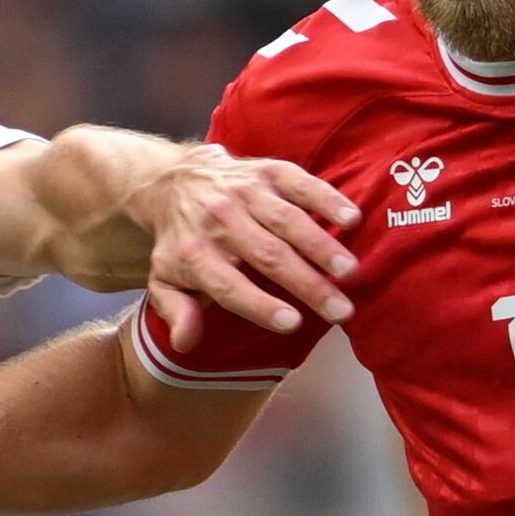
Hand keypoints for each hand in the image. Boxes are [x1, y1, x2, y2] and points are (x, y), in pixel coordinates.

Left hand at [116, 146, 360, 328]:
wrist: (174, 181)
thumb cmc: (181, 242)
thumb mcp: (164, 280)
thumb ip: (175, 311)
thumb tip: (185, 343)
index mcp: (195, 254)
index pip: (229, 285)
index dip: (260, 305)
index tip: (293, 323)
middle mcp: (220, 220)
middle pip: (267, 256)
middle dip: (306, 284)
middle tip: (340, 310)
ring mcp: (246, 192)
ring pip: (287, 221)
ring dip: (321, 246)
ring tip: (349, 271)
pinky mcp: (268, 172)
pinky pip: (300, 184)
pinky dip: (326, 199)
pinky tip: (350, 219)